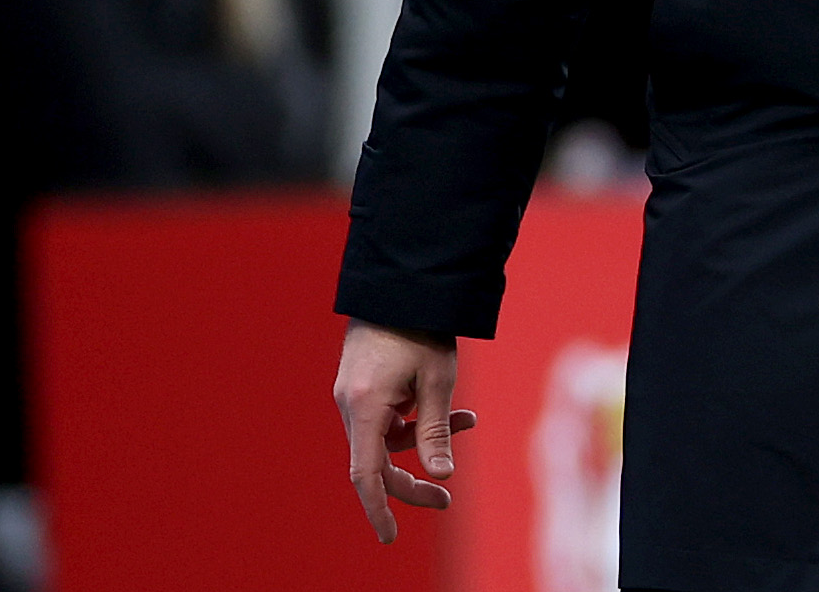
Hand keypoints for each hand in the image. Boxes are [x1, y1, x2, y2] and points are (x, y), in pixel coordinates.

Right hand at [335, 319, 474, 542]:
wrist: (403, 282)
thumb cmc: (422, 328)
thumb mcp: (438, 381)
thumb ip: (436, 432)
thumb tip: (440, 475)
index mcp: (364, 407)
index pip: (365, 474)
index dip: (377, 508)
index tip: (390, 536)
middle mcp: (350, 404)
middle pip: (377, 461)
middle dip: (413, 480)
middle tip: (446, 498)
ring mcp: (352, 394)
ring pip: (386, 437)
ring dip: (424, 438)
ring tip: (468, 420)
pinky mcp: (361, 385)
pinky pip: (386, 417)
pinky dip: (415, 418)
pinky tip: (450, 406)